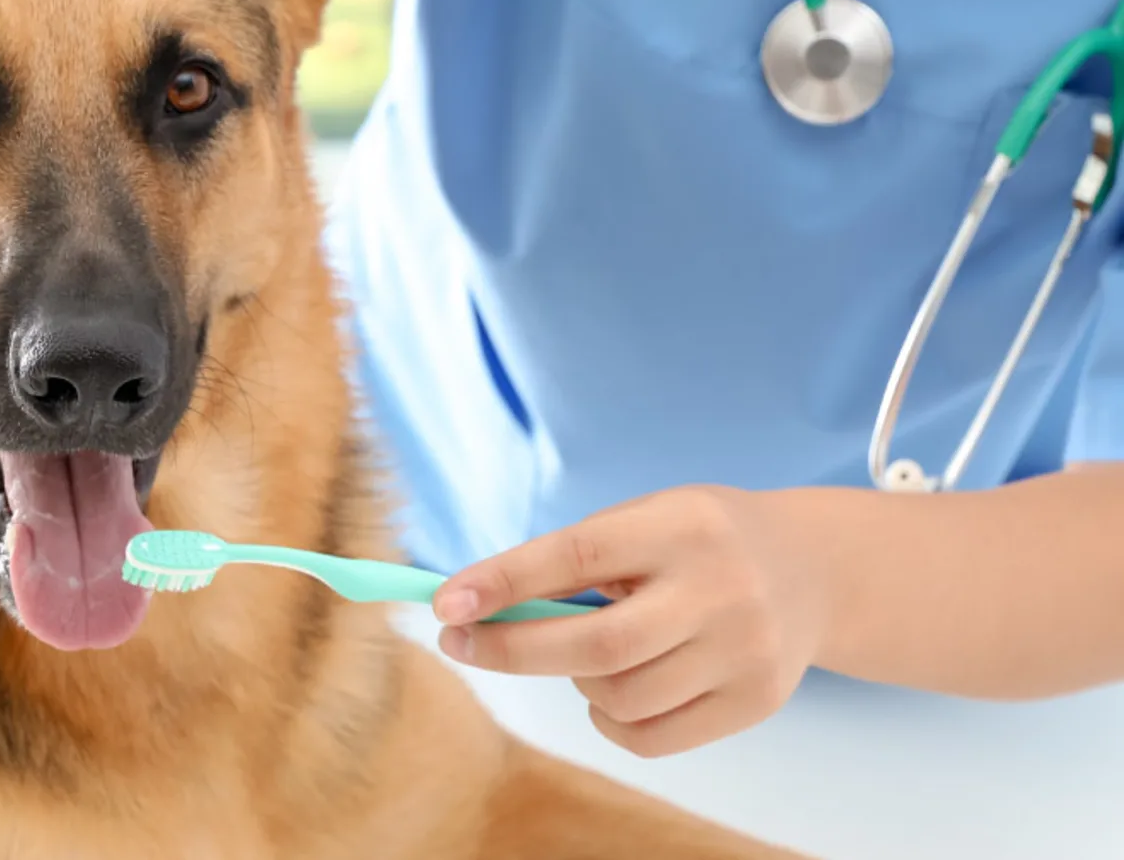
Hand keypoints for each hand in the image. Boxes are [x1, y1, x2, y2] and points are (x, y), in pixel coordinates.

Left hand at [430, 486, 830, 756]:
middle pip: (597, 644)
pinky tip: (615, 690)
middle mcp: (723, 589)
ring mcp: (747, 650)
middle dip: (511, 650)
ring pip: (619, 697)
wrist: (812, 569)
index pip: (579, 555)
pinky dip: (610, 720)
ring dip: (573, 681)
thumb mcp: (643, 522)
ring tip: (584, 653)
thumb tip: (476, 606)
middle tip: (460, 642)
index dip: (505, 582)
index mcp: (684, 526)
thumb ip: (571, 562)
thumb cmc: (697, 542)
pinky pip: (650, 736)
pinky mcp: (756, 701)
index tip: (444, 602)